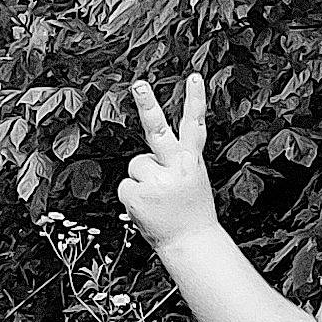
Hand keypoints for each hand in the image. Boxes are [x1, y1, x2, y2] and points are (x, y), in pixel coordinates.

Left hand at [118, 73, 218, 251]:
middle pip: (158, 131)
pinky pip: (126, 185)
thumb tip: (150, 158)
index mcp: (191, 162)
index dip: (195, 100)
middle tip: (139, 84)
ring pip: (136, 165)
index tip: (195, 77)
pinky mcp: (139, 194)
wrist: (192, 243)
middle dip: (148, 105)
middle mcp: (177, 168)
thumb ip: (176, 163)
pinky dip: (133, 197)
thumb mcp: (193, 181)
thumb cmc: (190, 212)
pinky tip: (148, 207)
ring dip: (142, 181)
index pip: (195, 126)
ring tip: (158, 200)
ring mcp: (157, 181)